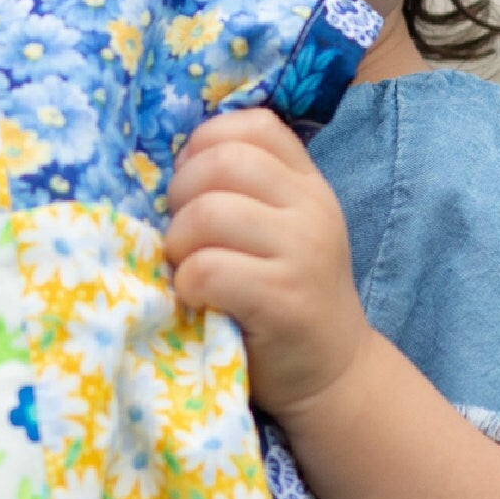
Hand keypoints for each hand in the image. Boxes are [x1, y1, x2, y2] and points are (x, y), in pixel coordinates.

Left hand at [164, 108, 370, 422]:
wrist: (332, 372)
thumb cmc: (283, 297)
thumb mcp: (277, 230)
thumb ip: (240, 191)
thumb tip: (167, 165)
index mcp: (306, 183)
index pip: (252, 126)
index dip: (203, 146)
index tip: (191, 188)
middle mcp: (311, 208)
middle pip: (221, 163)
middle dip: (180, 196)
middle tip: (180, 236)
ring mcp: (302, 251)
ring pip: (209, 213)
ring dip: (178, 243)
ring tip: (187, 269)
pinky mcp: (283, 298)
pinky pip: (208, 269)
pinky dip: (186, 283)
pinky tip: (196, 299)